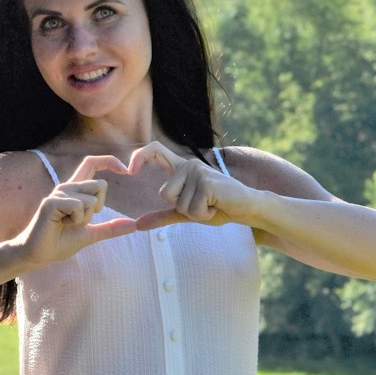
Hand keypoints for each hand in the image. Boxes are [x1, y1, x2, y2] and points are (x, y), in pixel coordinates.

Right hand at [17, 155, 137, 268]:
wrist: (39, 254)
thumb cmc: (60, 242)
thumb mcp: (91, 234)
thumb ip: (110, 228)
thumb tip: (134, 225)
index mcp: (75, 190)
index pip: (92, 163)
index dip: (109, 161)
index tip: (126, 170)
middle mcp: (67, 187)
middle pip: (100, 185)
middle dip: (98, 209)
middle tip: (80, 221)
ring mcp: (59, 193)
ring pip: (90, 199)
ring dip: (85, 218)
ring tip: (67, 224)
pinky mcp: (52, 202)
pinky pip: (78, 206)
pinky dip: (76, 221)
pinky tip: (61, 224)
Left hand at [125, 141, 256, 230]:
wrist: (246, 207)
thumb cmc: (218, 208)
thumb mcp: (186, 213)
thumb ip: (163, 216)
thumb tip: (138, 224)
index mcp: (182, 168)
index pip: (155, 149)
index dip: (139, 156)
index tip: (129, 171)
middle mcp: (188, 165)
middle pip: (165, 193)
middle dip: (182, 208)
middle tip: (202, 204)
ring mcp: (198, 171)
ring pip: (180, 204)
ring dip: (195, 213)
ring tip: (211, 205)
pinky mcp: (206, 182)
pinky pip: (193, 209)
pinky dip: (205, 215)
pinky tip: (217, 206)